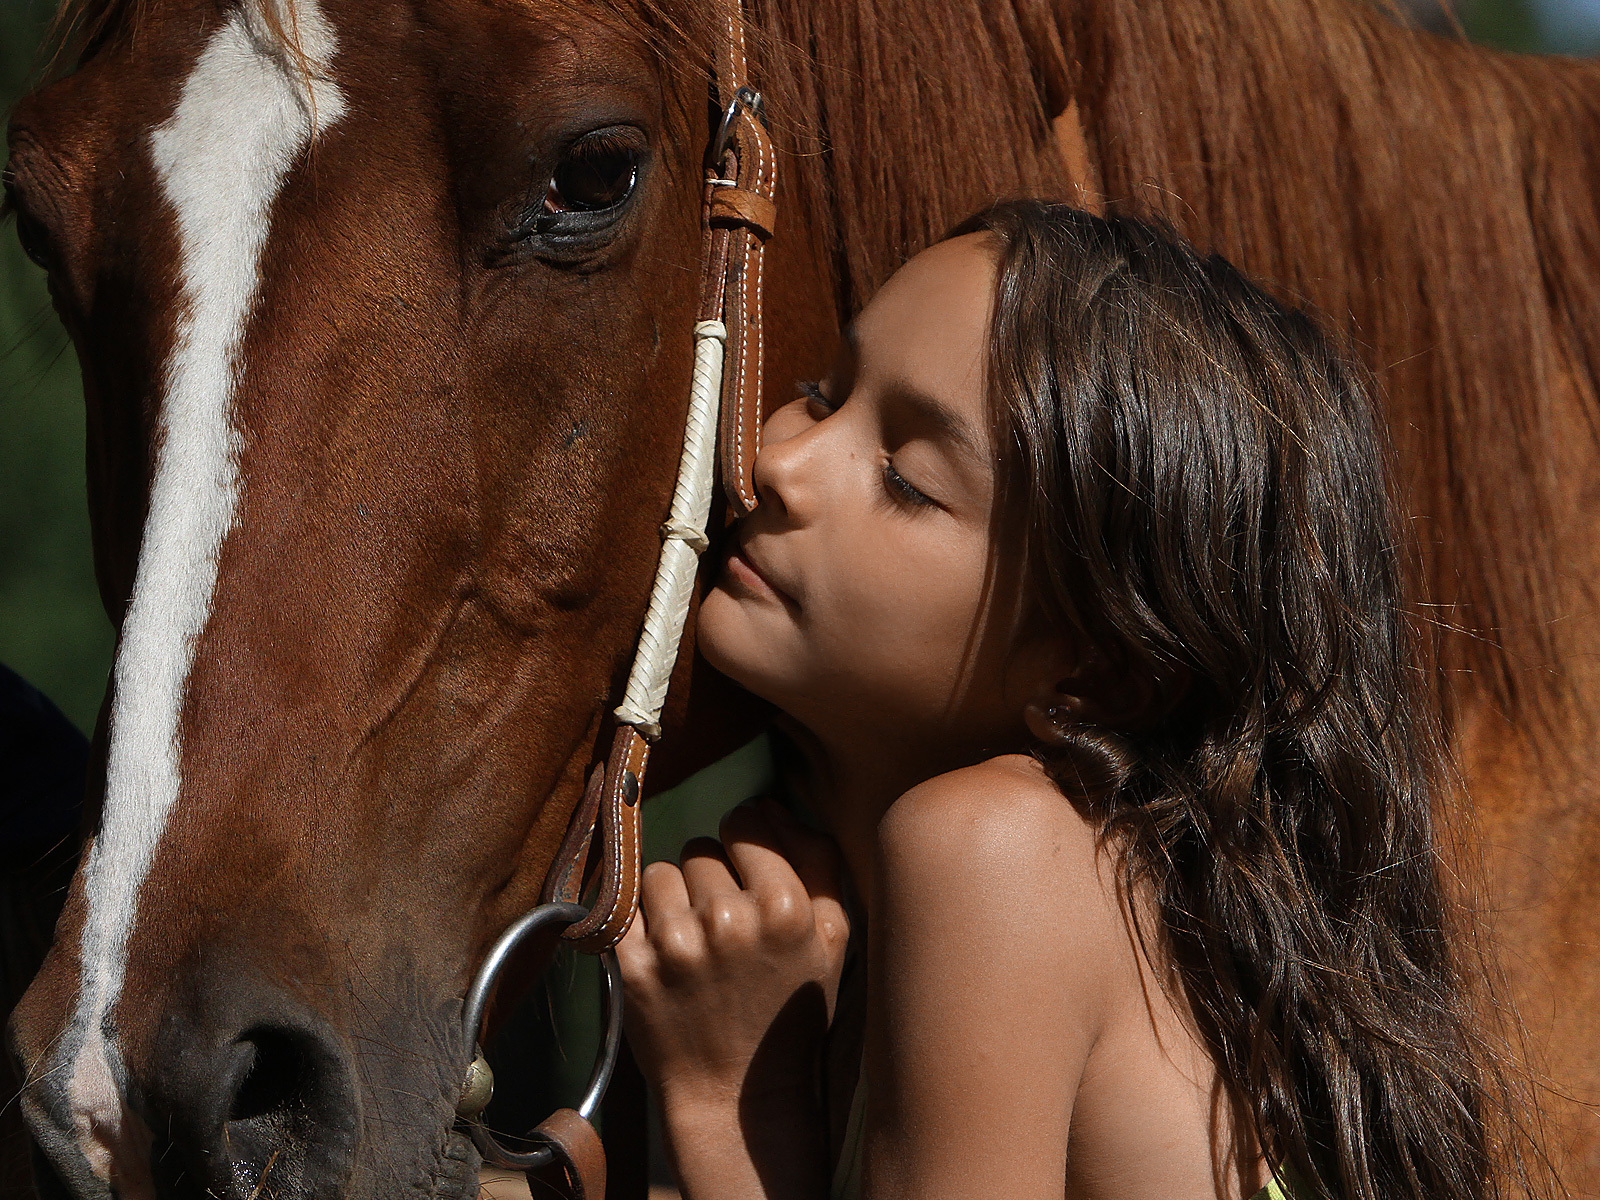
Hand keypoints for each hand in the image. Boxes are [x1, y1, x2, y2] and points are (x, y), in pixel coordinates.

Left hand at [617, 799, 849, 1111]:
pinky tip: (663, 955)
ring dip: (672, 898)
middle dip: (710, 879)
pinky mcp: (632, 967)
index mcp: (785, 906)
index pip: (745, 825)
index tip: (745, 878)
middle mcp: (728, 920)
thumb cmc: (790, 1014)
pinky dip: (639, 925)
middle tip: (723, 926)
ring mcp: (676, 944)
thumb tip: (768, 805)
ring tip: (693, 941)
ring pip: (660, 873)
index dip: (744, 847)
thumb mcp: (832, 937)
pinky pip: (624, 907)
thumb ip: (816, 859)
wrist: (738, 1098)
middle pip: (701, 849)